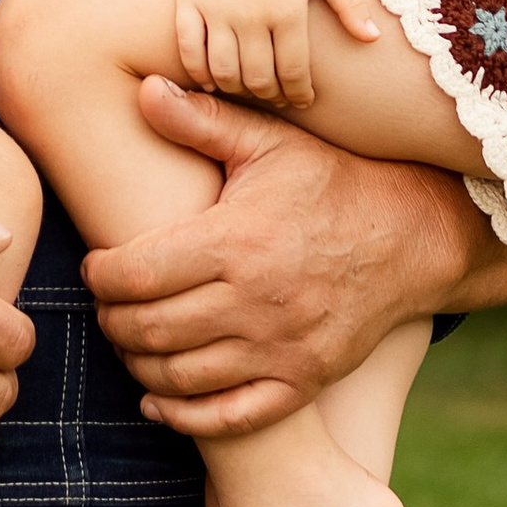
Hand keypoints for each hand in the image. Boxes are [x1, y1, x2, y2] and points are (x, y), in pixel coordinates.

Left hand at [83, 77, 479, 434]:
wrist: (411, 236)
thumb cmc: (331, 182)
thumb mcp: (270, 143)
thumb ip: (203, 121)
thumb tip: (144, 89)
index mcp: (237, 240)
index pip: (138, 274)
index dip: (102, 275)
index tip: (95, 266)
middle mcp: (255, 300)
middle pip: (149, 329)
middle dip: (112, 320)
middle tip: (106, 305)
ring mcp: (280, 348)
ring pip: (179, 377)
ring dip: (138, 364)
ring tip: (128, 340)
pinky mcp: (302, 382)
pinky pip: (228, 417)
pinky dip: (183, 415)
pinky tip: (157, 397)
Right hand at [175, 0, 386, 107]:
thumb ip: (349, 2)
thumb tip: (372, 39)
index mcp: (288, 9)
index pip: (293, 73)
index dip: (299, 94)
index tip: (302, 100)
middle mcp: (251, 15)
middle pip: (258, 79)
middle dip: (272, 95)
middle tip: (278, 96)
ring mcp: (216, 9)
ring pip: (224, 72)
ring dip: (238, 89)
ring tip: (249, 86)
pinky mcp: (188, 1)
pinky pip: (189, 51)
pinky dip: (200, 73)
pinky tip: (214, 78)